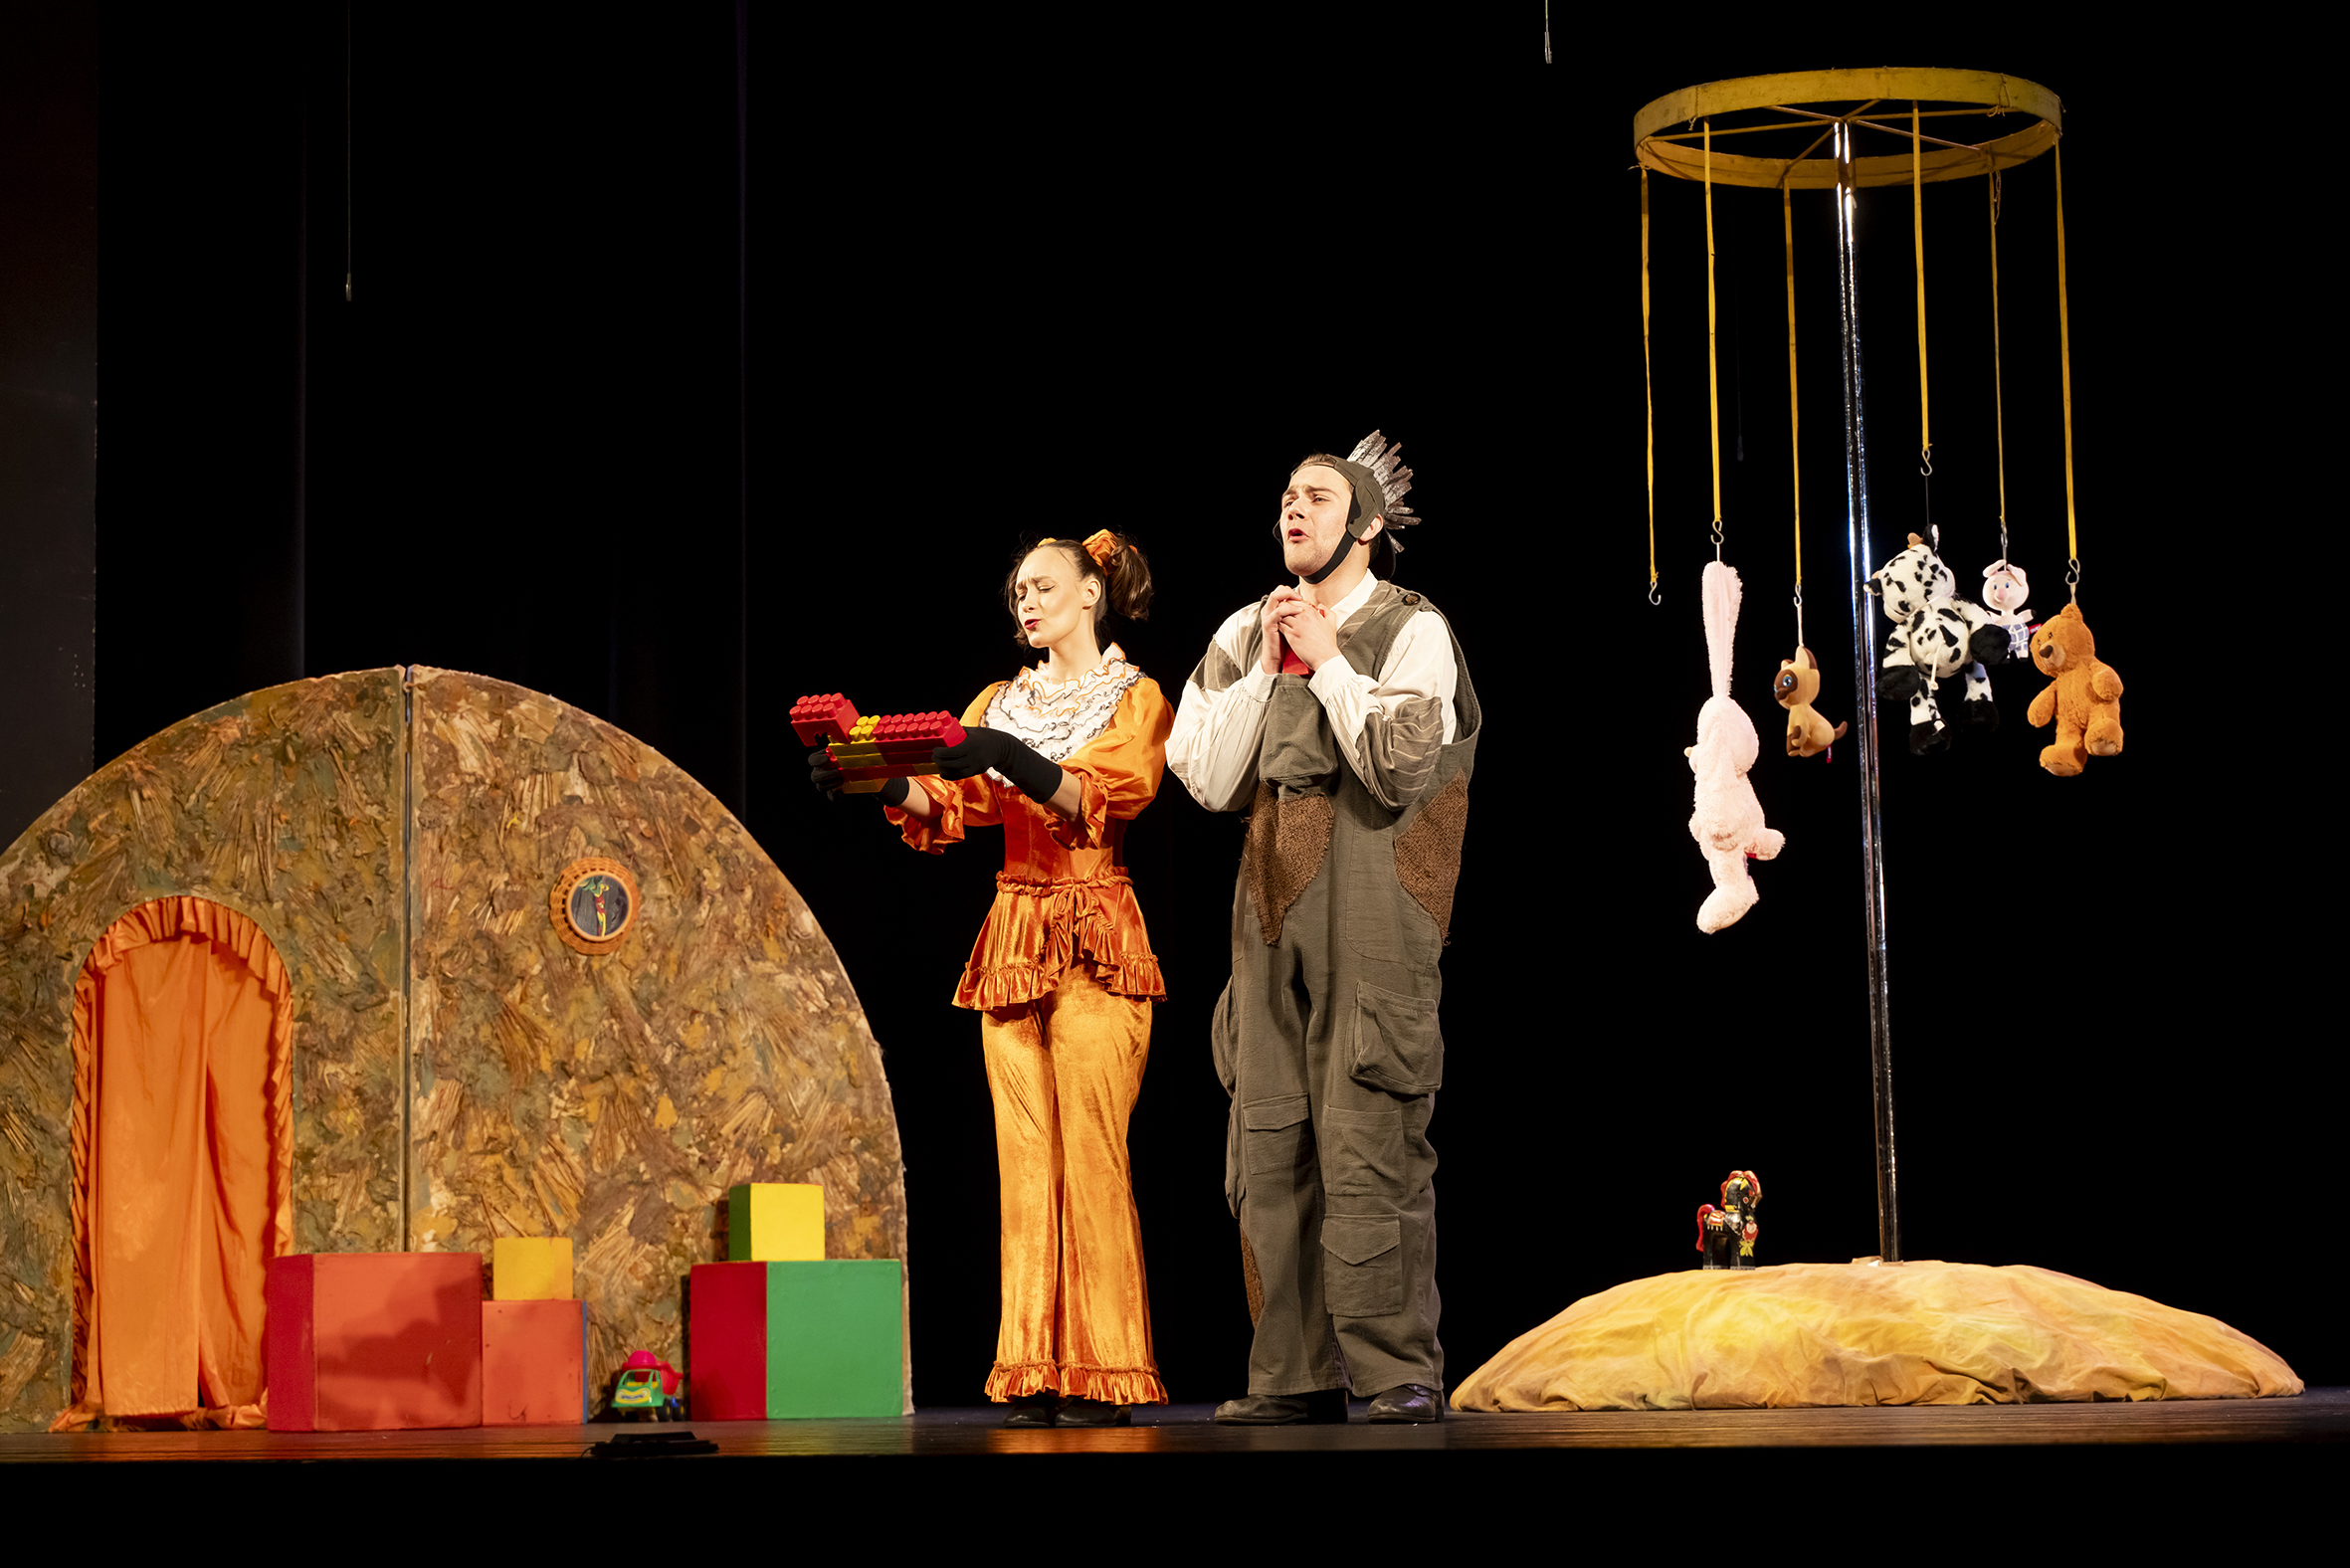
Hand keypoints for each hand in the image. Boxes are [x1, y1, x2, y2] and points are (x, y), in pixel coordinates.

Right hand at [810, 744, 907, 805]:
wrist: (868, 772)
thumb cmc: (859, 756)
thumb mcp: (856, 748)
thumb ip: (852, 741)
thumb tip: (856, 731)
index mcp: (824, 758)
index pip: (812, 759)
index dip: (816, 760)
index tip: (826, 759)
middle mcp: (821, 771)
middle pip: (814, 776)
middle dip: (825, 775)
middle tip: (838, 772)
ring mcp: (826, 783)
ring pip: (820, 786)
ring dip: (831, 784)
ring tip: (843, 780)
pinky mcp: (833, 792)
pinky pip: (830, 796)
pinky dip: (835, 796)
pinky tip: (842, 792)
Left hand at [932, 726, 1061, 801]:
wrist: (1002, 748)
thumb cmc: (985, 736)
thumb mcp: (973, 731)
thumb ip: (959, 731)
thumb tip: (945, 728)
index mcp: (971, 745)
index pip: (951, 752)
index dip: (940, 753)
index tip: (935, 750)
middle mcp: (973, 757)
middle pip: (951, 763)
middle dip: (939, 761)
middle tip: (933, 756)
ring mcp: (975, 765)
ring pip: (955, 772)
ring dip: (943, 769)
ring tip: (938, 764)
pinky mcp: (977, 771)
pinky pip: (960, 776)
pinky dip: (950, 775)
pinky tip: (943, 772)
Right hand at [1258, 587, 1302, 674]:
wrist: (1279, 658)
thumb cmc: (1287, 643)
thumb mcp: (1296, 626)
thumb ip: (1302, 616)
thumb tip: (1317, 608)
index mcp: (1277, 609)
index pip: (1283, 592)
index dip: (1294, 592)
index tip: (1305, 599)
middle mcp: (1271, 610)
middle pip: (1277, 591)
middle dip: (1290, 591)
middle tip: (1301, 597)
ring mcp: (1268, 616)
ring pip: (1275, 597)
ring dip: (1288, 597)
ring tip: (1300, 602)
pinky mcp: (1268, 624)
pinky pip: (1277, 612)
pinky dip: (1288, 609)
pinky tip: (1298, 611)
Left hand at [1271, 595, 1337, 672]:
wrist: (1326, 657)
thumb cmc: (1328, 643)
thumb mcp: (1331, 623)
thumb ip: (1327, 611)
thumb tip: (1321, 605)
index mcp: (1312, 612)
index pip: (1294, 601)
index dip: (1289, 605)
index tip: (1288, 611)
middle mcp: (1303, 616)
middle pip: (1285, 605)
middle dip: (1281, 610)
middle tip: (1281, 616)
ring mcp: (1297, 625)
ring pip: (1280, 615)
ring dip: (1279, 618)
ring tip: (1280, 624)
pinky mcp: (1292, 635)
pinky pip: (1280, 626)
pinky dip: (1279, 627)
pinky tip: (1280, 631)